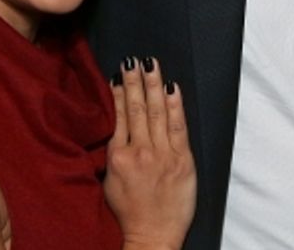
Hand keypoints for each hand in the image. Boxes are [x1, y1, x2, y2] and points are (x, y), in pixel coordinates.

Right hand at [105, 56, 196, 249]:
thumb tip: (116, 125)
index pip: (119, 117)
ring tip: (150, 65)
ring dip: (153, 85)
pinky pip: (178, 126)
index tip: (118, 74)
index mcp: (118, 157)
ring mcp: (162, 155)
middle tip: (133, 60)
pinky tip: (173, 88)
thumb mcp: (111, 181)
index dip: (119, 93)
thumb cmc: (130, 213)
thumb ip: (114, 152)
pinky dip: (175, 105)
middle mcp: (139, 152)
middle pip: (137, 109)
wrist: (153, 236)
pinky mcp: (183, 160)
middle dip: (135, 81)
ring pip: (157, 112)